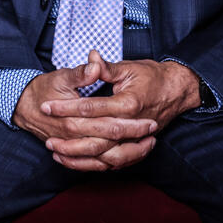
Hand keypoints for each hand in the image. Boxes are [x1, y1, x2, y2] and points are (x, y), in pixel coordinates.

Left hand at [36, 52, 202, 171]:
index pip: (91, 108)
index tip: (47, 106)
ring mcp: (135, 139)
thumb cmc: (152, 76)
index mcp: (128, 104)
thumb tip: (91, 58)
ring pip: (103, 156)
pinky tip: (75, 161)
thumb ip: (105, 67)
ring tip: (56, 152)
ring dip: (78, 157)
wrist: (176, 89)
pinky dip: (92, 165)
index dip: (66, 107)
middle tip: (46, 135)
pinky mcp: (135, 147)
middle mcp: (131, 125)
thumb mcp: (128, 67)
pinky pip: (112, 163)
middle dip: (68, 137)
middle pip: (95, 137)